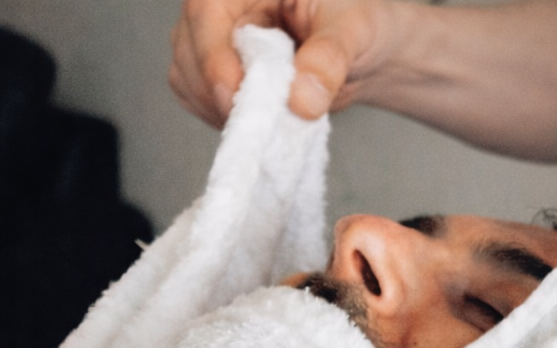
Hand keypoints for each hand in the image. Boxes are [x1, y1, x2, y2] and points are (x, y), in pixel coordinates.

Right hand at [169, 0, 397, 127]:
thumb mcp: (353, 32)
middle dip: (220, 93)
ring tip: (272, 118)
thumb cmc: (356, 26)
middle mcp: (219, 6)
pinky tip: (260, 122)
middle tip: (264, 120)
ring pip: (187, 79)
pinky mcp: (214, 73)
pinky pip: (199, 100)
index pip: (205, 11)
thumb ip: (328, 60)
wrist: (362, 52)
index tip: (234, 96)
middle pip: (188, 49)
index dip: (213, 57)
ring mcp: (211, 40)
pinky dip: (224, 119)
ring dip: (222, 110)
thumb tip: (301, 101)